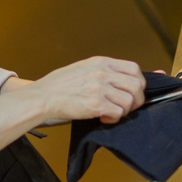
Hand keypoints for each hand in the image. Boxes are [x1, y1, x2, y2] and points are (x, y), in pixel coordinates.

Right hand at [26, 57, 145, 123]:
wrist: (42, 97)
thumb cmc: (59, 86)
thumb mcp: (83, 68)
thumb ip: (102, 71)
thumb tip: (120, 80)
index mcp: (101, 62)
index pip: (134, 68)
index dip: (139, 82)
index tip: (134, 92)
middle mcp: (102, 73)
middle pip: (136, 85)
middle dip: (136, 100)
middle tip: (127, 107)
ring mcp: (99, 88)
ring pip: (129, 101)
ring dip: (123, 111)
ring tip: (111, 113)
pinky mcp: (95, 104)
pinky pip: (118, 113)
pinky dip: (114, 118)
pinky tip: (103, 117)